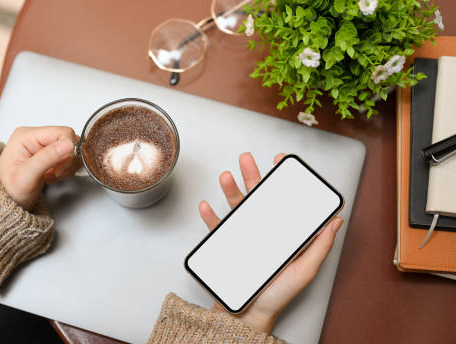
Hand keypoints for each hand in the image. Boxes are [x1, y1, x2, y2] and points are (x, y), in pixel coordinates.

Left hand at [0, 126, 80, 209]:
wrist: (2, 202)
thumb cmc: (8, 189)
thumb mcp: (26, 176)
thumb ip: (47, 158)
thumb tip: (68, 145)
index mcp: (27, 136)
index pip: (62, 132)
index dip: (68, 150)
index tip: (60, 168)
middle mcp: (35, 137)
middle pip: (68, 140)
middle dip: (67, 160)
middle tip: (55, 173)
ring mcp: (42, 145)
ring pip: (71, 149)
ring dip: (66, 166)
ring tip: (51, 176)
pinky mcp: (48, 154)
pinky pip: (68, 157)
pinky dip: (65, 169)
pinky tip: (53, 176)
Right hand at [198, 152, 342, 332]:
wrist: (247, 315)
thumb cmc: (277, 295)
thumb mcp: (304, 270)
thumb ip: (320, 245)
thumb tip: (335, 221)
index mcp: (284, 234)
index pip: (284, 201)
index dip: (282, 180)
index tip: (280, 163)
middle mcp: (264, 231)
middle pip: (258, 197)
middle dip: (252, 176)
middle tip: (247, 160)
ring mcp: (244, 237)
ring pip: (236, 207)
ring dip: (230, 190)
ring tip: (227, 177)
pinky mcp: (225, 246)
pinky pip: (216, 228)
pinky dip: (211, 217)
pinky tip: (208, 207)